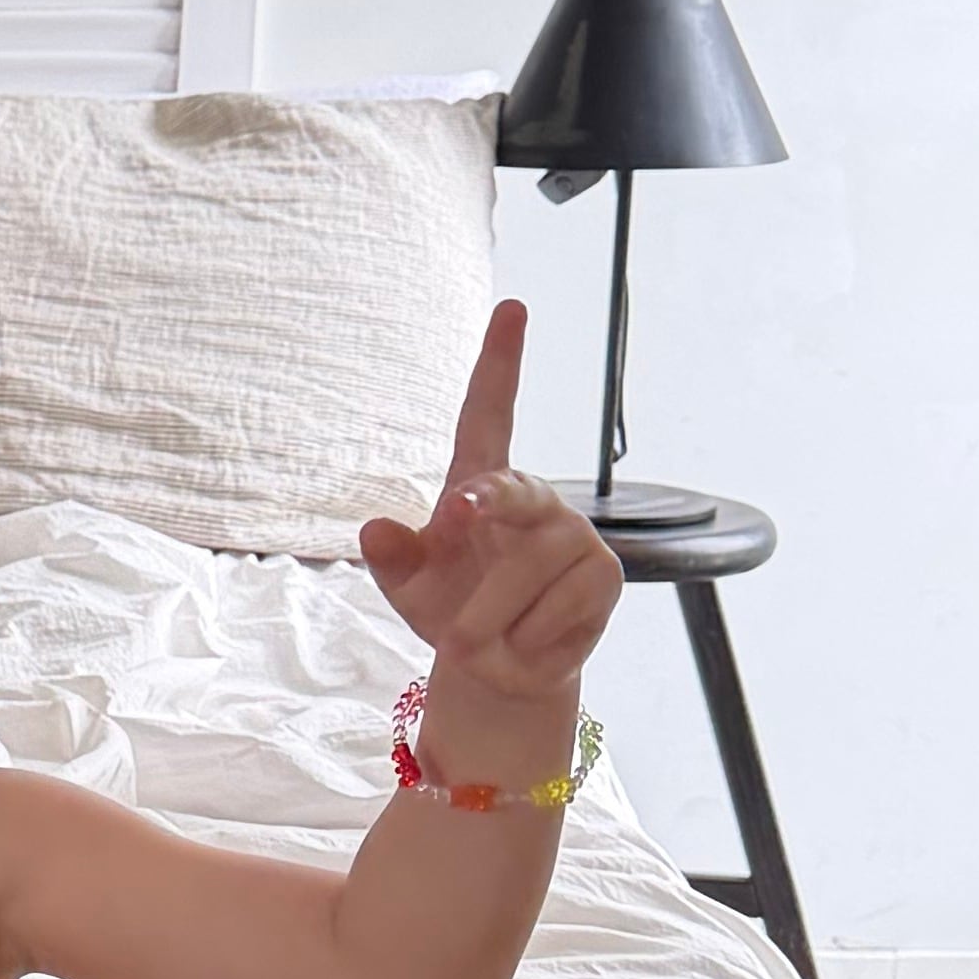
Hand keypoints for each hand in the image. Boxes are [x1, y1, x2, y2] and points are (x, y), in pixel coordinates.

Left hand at [357, 303, 619, 722]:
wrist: (497, 671)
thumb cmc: (450, 610)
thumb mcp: (409, 587)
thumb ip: (392, 559)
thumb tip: (374, 528)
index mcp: (480, 485)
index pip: (489, 414)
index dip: (501, 362)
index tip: (512, 307)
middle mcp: (534, 500)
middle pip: (514, 489)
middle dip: (489, 503)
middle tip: (456, 514)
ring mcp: (576, 535)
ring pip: (530, 565)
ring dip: (488, 613)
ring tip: (474, 641)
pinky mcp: (605, 575)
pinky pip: (559, 604)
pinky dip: (527, 636)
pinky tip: (525, 642)